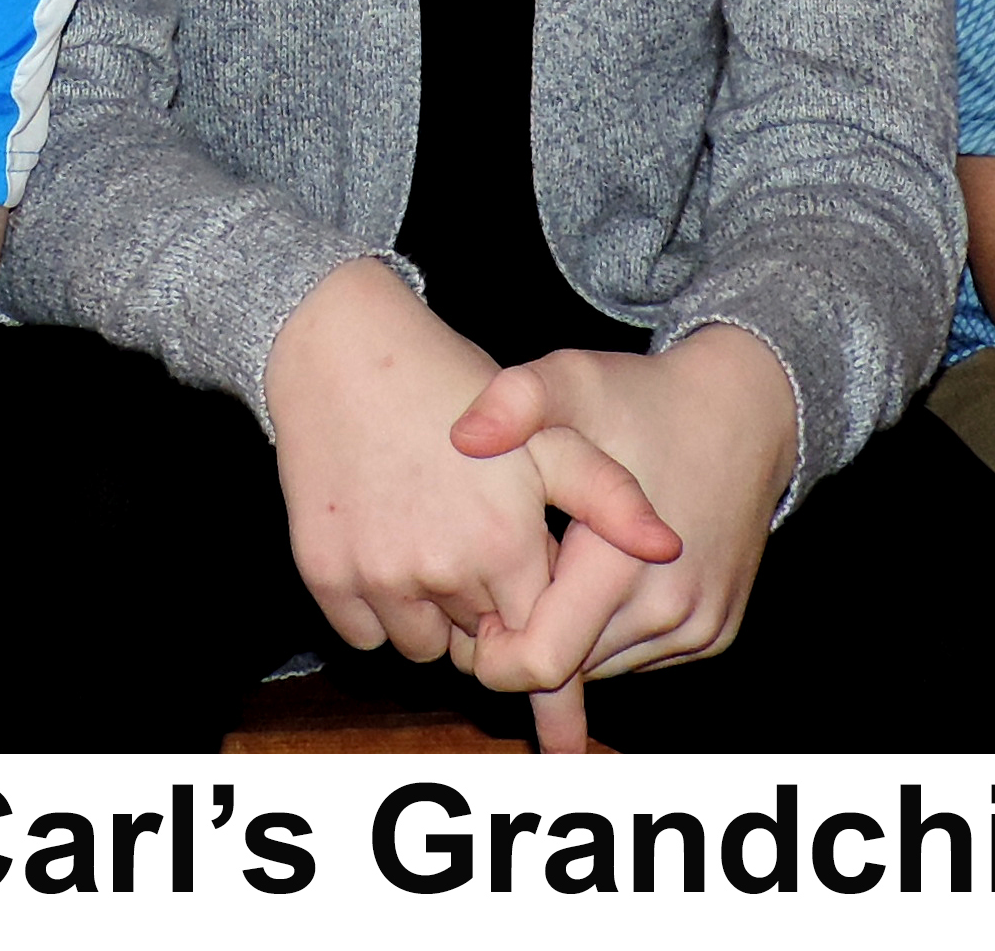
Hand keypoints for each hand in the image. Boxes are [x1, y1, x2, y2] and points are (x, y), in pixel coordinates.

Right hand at [264, 262, 677, 667]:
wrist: (343, 348)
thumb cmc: (451, 385)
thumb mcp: (545, 431)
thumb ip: (609, 497)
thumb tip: (668, 550)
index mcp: (505, 546)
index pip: (539, 633)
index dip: (533, 598)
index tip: (518, 552)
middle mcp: (442, 574)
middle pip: (479, 642)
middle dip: (483, 607)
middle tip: (468, 534)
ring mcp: (378, 579)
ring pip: (422, 646)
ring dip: (431, 614)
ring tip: (430, 536)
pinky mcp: (325, 577)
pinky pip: (365, 635)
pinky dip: (377, 609)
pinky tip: (385, 544)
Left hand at [450, 330, 791, 749]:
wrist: (745, 412)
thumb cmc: (645, 397)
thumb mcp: (575, 380)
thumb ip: (516, 401)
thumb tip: (464, 436)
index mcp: (622, 562)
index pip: (542, 664)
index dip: (493, 653)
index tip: (473, 615)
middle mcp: (667, 608)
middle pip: (568, 671)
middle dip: (525, 644)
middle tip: (502, 590)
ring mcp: (698, 625)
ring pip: (602, 668)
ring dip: (570, 638)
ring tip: (553, 573)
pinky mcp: (715, 631)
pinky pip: (639, 656)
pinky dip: (609, 632)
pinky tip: (597, 578)